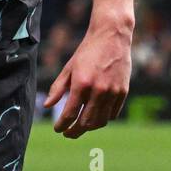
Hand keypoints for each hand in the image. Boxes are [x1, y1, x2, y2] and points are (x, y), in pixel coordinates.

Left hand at [43, 15, 131, 137]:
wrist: (111, 36)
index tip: (57, 129)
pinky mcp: (123, 92)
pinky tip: (95, 117)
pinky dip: (103, 119)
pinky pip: (112, 114)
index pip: (69, 114)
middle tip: (67, 133)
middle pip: (85, 122)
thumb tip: (47, 106)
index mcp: (81, 84)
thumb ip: (58, 88)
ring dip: (89, 127)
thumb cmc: (87, 51)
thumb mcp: (69, 67)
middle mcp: (98, 90)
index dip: (62, 125)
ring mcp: (112, 92)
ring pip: (100, 121)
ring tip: (80, 126)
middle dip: (74, 131)